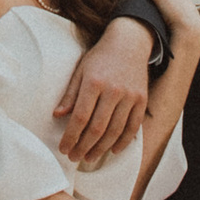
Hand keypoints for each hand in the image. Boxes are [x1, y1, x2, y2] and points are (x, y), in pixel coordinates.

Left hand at [54, 14, 152, 165]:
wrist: (129, 42)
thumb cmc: (100, 57)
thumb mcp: (81, 70)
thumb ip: (70, 94)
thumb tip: (58, 115)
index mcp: (94, 82)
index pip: (80, 117)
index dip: (71, 136)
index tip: (64, 148)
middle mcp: (113, 90)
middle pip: (97, 128)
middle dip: (84, 147)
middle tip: (75, 157)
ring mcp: (130, 96)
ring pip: (115, 131)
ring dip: (101, 148)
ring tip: (90, 157)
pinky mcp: (142, 99)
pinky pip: (133, 127)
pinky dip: (124, 141)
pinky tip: (113, 150)